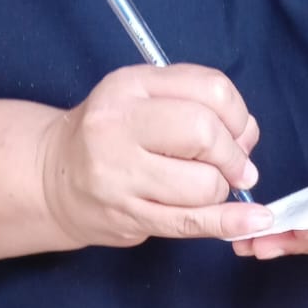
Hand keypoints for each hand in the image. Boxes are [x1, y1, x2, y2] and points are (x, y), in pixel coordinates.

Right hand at [39, 65, 271, 248]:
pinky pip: (191, 221)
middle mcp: (119, 125)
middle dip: (233, 155)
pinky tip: (254, 219)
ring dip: (221, 190)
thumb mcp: (144, 98)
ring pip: (204, 184)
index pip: (210, 90)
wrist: (53, 178)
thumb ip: (199, 104)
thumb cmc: (112, 135)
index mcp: (130, 86)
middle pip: (205, 133)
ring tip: (206, 188)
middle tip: (234, 168)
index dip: (239, 115)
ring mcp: (120, 175)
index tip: (237, 133)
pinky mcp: (128, 216)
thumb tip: (248, 136)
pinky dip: (229, 222)